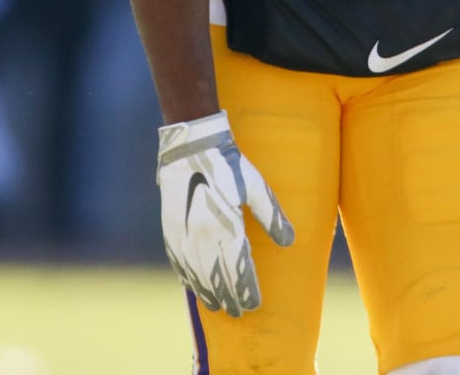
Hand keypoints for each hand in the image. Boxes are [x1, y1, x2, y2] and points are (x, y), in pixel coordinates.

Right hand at [156, 110, 293, 316]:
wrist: (190, 146)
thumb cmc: (228, 164)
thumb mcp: (255, 186)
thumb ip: (271, 216)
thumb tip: (289, 241)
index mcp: (225, 225)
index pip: (238, 267)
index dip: (246, 288)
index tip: (255, 304)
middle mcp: (202, 234)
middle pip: (217, 276)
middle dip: (229, 296)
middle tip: (239, 313)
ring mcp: (183, 233)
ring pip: (195, 273)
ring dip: (207, 292)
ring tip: (218, 307)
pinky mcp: (170, 228)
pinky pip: (178, 260)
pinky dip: (186, 276)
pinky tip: (193, 286)